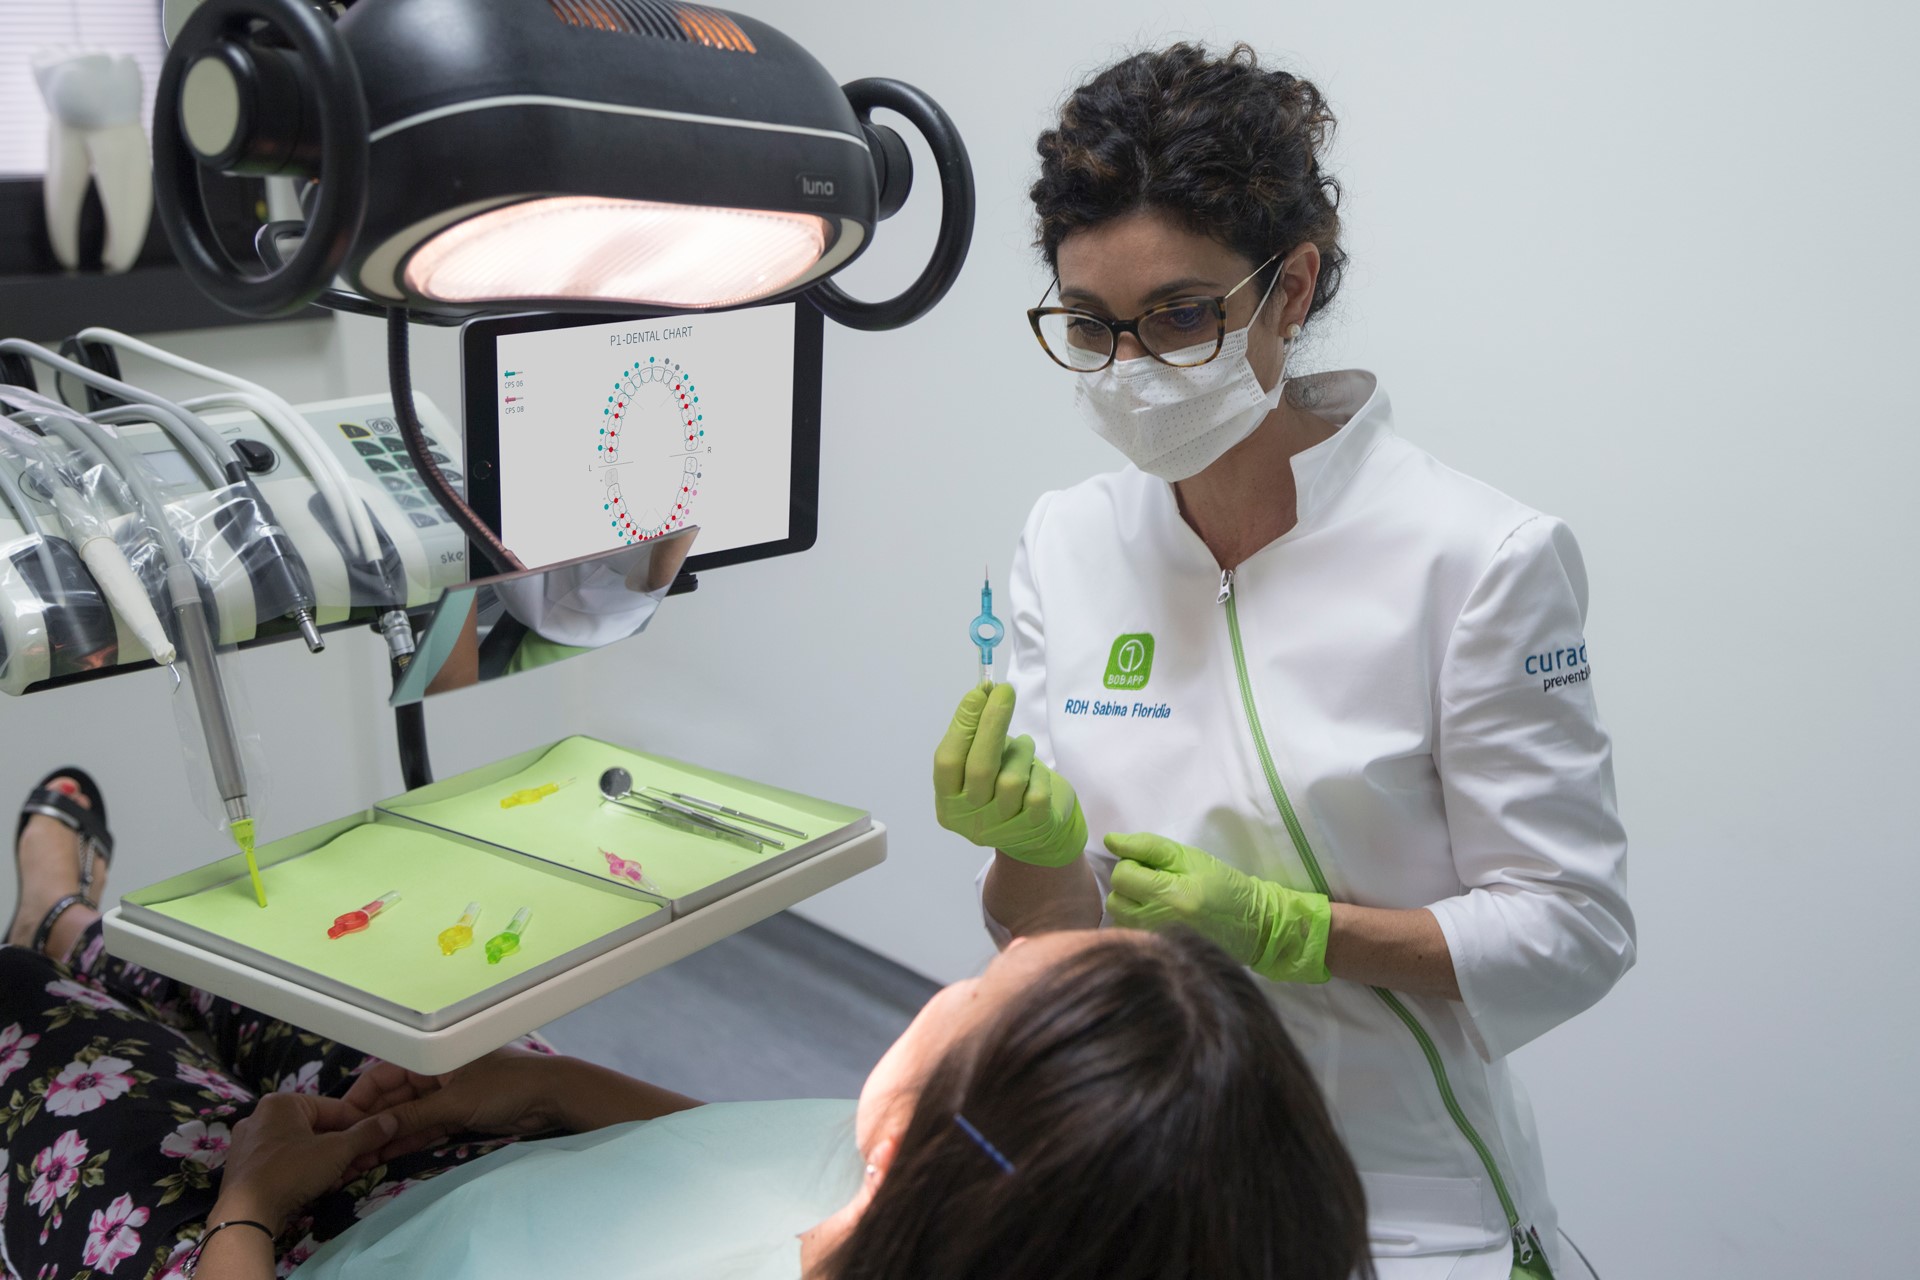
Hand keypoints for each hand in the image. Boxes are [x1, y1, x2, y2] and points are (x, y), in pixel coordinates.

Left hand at [215, 1093, 397, 1229]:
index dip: (360, 1125)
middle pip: (316, 1129)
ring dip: (324, 1161)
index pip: (334, 1108)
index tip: (378, 1141)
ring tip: (341, 1179)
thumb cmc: (292, 1170)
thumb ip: (366, 1134)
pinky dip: (302, 1171)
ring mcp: (248, 1144)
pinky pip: (282, 1163)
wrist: (246, 1213)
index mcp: (282, 1102)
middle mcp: (260, 1117)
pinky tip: (316, 1187)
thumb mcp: (337, 1150)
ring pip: (299, 1147)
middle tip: (361, 1164)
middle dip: (342, 1147)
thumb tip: (391, 1120)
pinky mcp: (242, 1169)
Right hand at [342, 1046, 574, 1161]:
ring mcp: (449, 1094)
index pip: (386, 1074)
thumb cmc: (507, 1085)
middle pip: (395, 1098)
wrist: (552, 1097)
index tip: (342, 1121)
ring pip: (409, 1115)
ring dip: (389, 1135)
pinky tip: (388, 1155)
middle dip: (373, 1121)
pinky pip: (427, 1127)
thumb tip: (373, 1126)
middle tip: (349, 1147)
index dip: (363, 1097)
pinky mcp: (460, 1114)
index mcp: (433, 1055)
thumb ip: (414, 1115)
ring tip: (362, 1158)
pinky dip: (410, 1140)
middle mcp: (437, 1072)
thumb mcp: (455, 1102)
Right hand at [933, 683, 1086, 867]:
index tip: (978, 692)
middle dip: (992, 723)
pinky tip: (1036, 774)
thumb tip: (983, 692)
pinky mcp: (1032, 829)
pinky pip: (1037, 792)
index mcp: (948, 800)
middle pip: (979, 767)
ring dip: (1022, 753)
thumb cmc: (1000, 788)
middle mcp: (968, 818)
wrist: (1035, 834)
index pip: (948, 760)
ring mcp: (1000, 828)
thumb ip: (976, 736)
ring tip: (1024, 748)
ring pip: (1012, 779)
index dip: (962, 725)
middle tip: (1004, 691)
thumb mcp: (981, 765)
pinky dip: (1039, 775)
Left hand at [1105, 832, 1331, 983]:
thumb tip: (1110, 840)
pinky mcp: (1155, 950)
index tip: (1155, 867)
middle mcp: (1157, 923)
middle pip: (1115, 897)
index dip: (1134, 864)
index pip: (1123, 875)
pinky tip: (1157, 915)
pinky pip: (1128, 930)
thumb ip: (1148, 847)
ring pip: (1117, 915)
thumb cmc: (1222, 885)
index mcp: (1170, 896)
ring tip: (1157, 898)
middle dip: (1129, 884)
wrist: (1250, 926)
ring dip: (1130, 902)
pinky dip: (1135, 919)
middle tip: (1156, 881)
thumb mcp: (1190, 857)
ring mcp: (1155, 941)